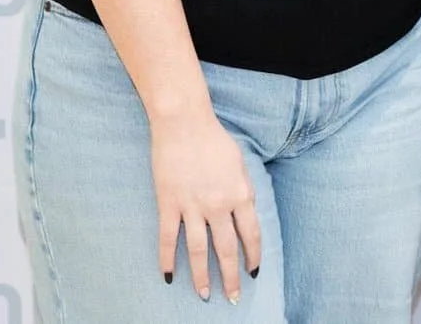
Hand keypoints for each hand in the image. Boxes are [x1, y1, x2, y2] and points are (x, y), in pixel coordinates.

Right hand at [150, 108, 261, 301]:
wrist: (184, 122)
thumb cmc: (214, 139)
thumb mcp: (240, 163)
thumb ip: (243, 190)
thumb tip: (245, 212)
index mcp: (240, 194)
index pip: (251, 235)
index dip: (253, 256)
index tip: (253, 272)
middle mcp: (218, 205)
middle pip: (226, 249)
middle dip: (231, 277)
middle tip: (232, 297)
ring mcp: (192, 206)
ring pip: (198, 251)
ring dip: (202, 277)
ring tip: (204, 296)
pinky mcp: (168, 204)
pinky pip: (168, 238)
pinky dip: (167, 259)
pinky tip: (167, 276)